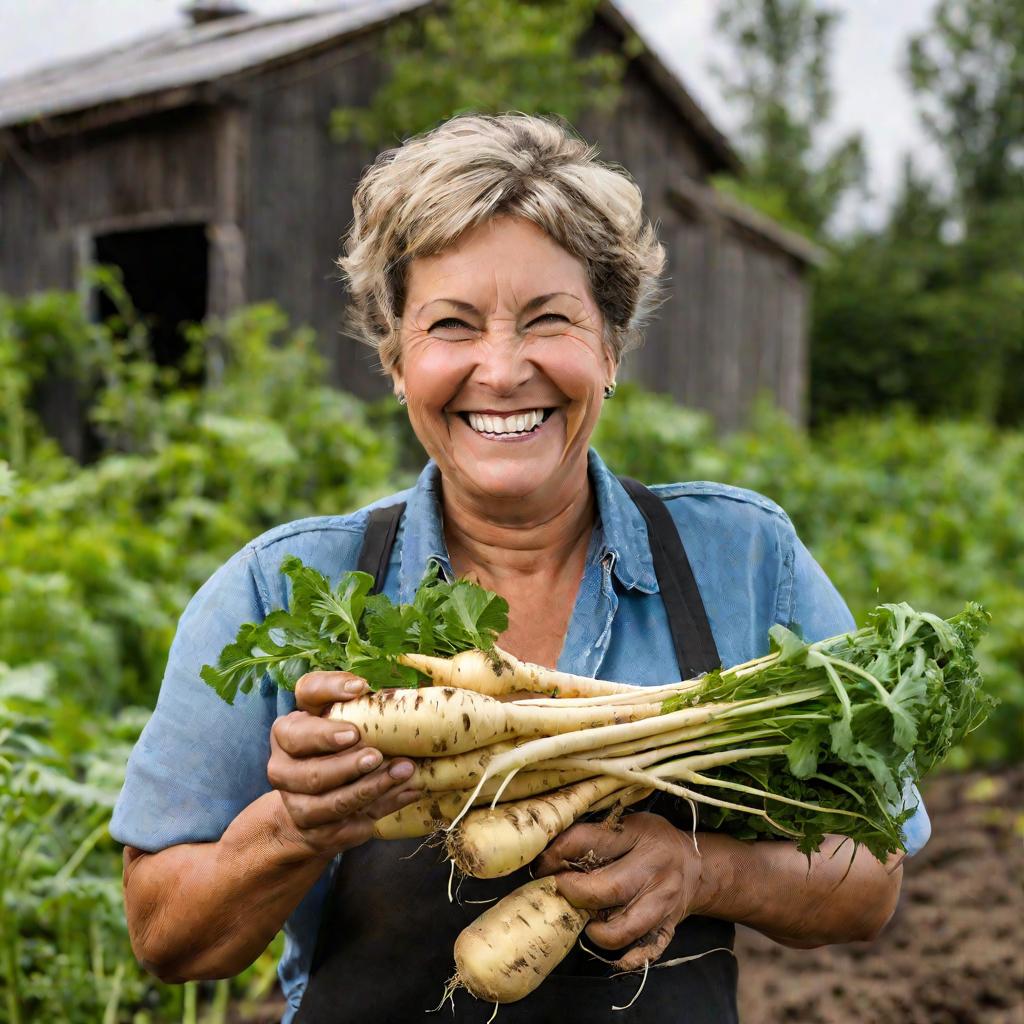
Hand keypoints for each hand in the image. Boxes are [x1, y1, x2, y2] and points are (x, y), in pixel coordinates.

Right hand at [267, 671, 421, 859]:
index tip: (357, 709)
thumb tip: (364, 687)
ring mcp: (296, 803)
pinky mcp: (316, 831)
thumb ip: (342, 695)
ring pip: (330, 803)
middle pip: (311, 773)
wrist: (311, 802)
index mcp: (286, 732)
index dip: (326, 716)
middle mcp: (282, 769)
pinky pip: (348, 826)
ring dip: (369, 789)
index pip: (296, 724)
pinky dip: (381, 807)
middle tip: (377, 755)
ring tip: (403, 772)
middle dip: (347, 765)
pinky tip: (406, 792)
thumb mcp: (332, 713)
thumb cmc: (330, 744)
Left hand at [533, 812, 703, 970]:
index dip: (558, 854)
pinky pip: (645, 953)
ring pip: (622, 929)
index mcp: (639, 837)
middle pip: (606, 889)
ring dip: (596, 930)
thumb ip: (596, 837)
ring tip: (586, 921)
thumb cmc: (653, 841)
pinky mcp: (667, 929)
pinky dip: (625, 958)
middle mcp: (653, 872)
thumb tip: (552, 856)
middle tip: (559, 892)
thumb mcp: (629, 825)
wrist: (697, 867)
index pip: (590, 842)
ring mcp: (662, 905)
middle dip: (574, 894)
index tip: (542, 865)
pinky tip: (611, 949)